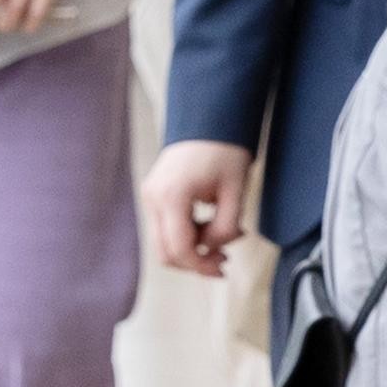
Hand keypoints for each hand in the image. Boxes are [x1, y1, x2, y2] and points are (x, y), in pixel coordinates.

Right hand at [142, 138, 255, 276]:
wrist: (209, 117)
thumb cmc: (225, 150)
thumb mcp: (235, 191)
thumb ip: (226, 227)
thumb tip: (213, 249)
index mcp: (172, 196)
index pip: (179, 249)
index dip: (201, 266)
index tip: (223, 268)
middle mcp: (154, 198)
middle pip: (165, 252)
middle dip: (195, 262)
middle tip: (224, 261)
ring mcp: (150, 196)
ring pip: (164, 242)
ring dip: (192, 249)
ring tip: (222, 239)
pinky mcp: (155, 195)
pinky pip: (166, 227)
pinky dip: (187, 235)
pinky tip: (210, 227)